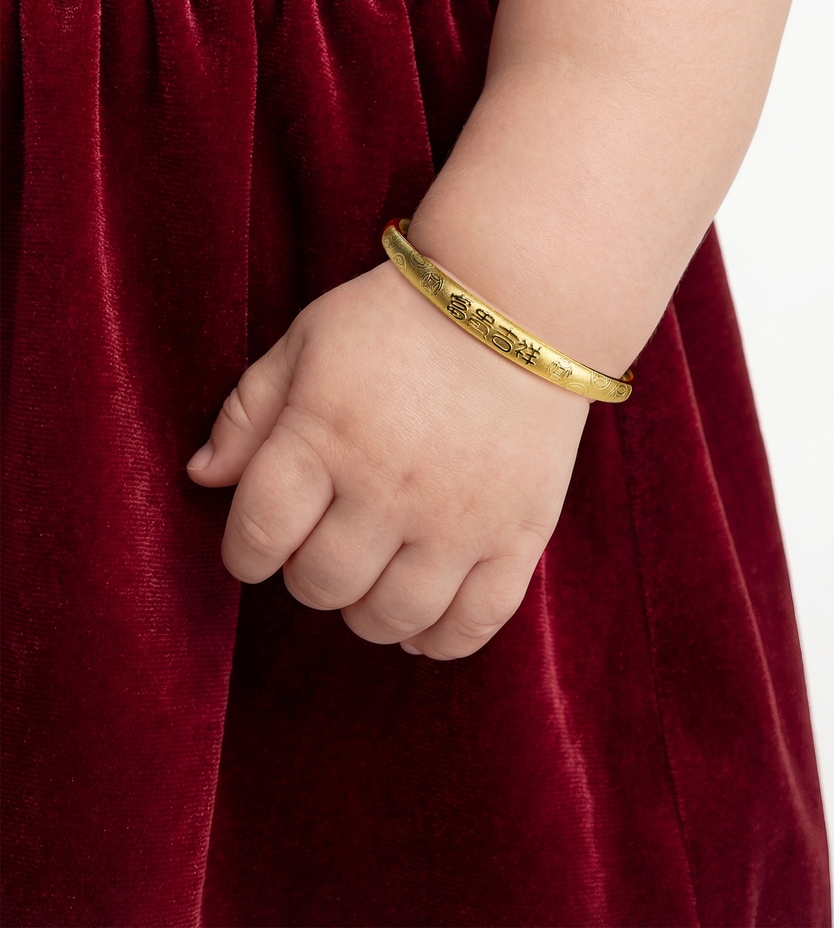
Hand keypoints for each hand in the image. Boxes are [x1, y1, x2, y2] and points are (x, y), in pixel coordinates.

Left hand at [186, 260, 589, 658]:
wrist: (522, 300)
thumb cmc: (402, 318)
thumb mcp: (309, 339)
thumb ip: (249, 409)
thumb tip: (203, 477)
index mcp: (324, 438)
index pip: (256, 536)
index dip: (245, 551)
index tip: (262, 541)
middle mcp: (388, 489)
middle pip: (321, 584)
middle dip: (308, 574)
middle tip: (327, 544)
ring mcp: (459, 519)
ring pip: (392, 617)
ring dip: (367, 612)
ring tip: (374, 579)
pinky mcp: (520, 533)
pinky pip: (476, 623)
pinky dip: (441, 641)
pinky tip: (422, 628)